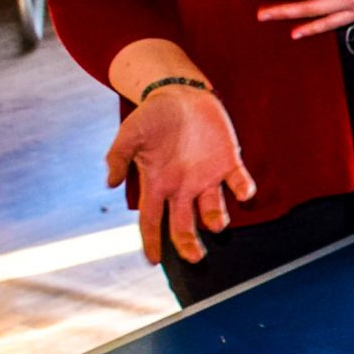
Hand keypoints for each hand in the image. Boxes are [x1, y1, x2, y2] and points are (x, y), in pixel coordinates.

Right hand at [105, 87, 255, 265]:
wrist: (179, 92)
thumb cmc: (152, 116)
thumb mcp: (129, 133)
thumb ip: (118, 157)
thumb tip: (109, 182)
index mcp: (157, 183)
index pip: (152, 220)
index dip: (152, 241)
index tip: (153, 261)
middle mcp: (182, 187)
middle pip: (185, 224)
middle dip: (188, 243)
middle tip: (195, 258)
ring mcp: (207, 176)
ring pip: (214, 208)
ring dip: (217, 218)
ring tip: (217, 225)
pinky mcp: (228, 161)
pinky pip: (238, 180)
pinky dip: (243, 188)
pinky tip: (244, 193)